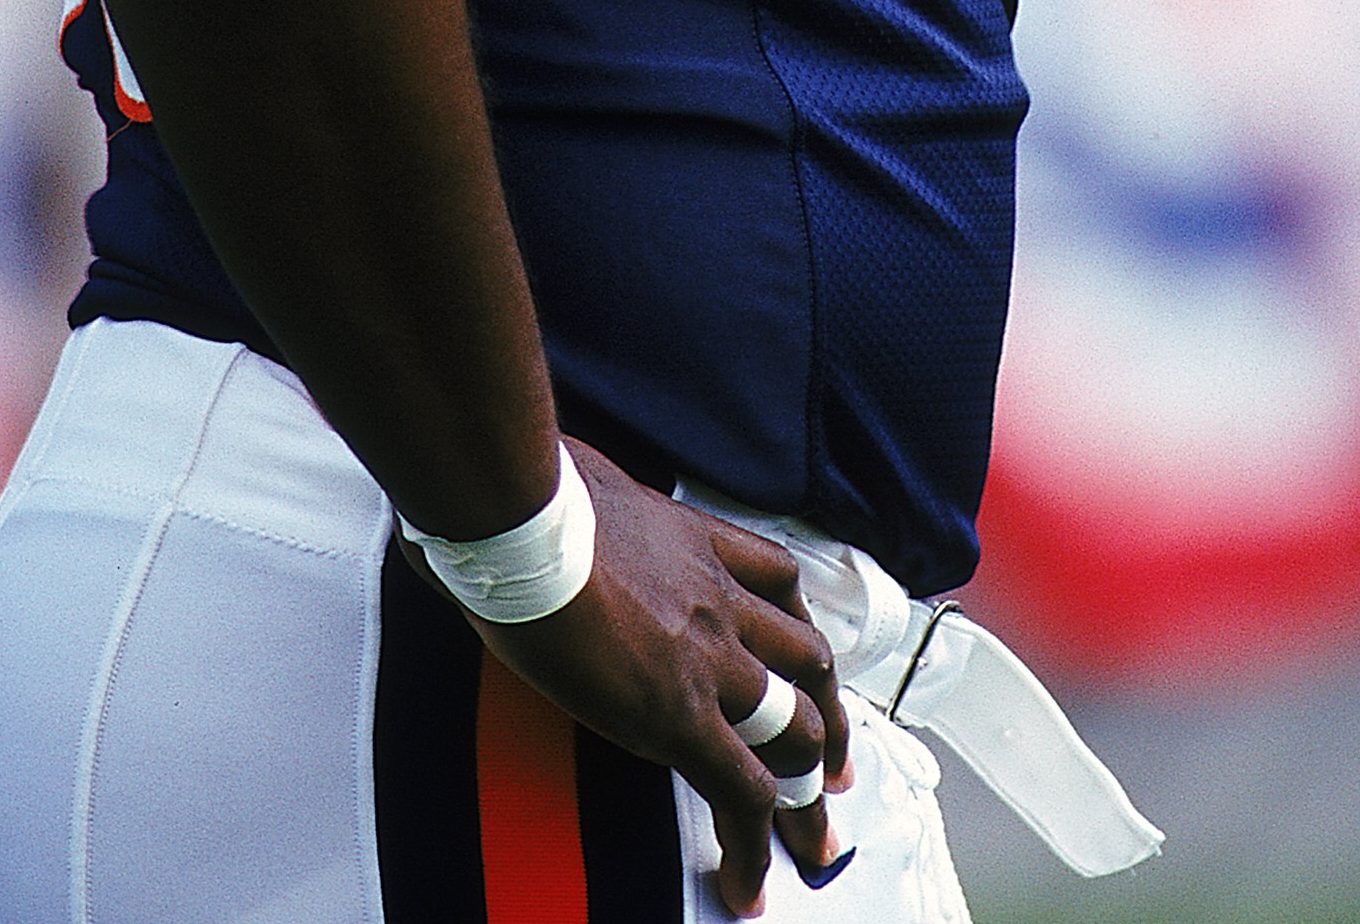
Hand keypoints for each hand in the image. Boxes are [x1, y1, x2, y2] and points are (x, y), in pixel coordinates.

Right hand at [462, 441, 852, 914]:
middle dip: (829, 725)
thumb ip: (589, 495)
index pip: (780, 588)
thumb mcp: (586, 479)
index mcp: (699, 544)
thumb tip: (551, 483)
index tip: (802, 672)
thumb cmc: (538, 490)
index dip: (797, 637)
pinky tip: (746, 881)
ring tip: (811, 840)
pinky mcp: (681, 715)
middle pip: (808, 665)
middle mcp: (721, 600)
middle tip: (832, 770)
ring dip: (811, 791)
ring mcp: (710, 658)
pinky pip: (742, 789)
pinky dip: (755, 843)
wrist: (526, 522)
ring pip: (797, 728)